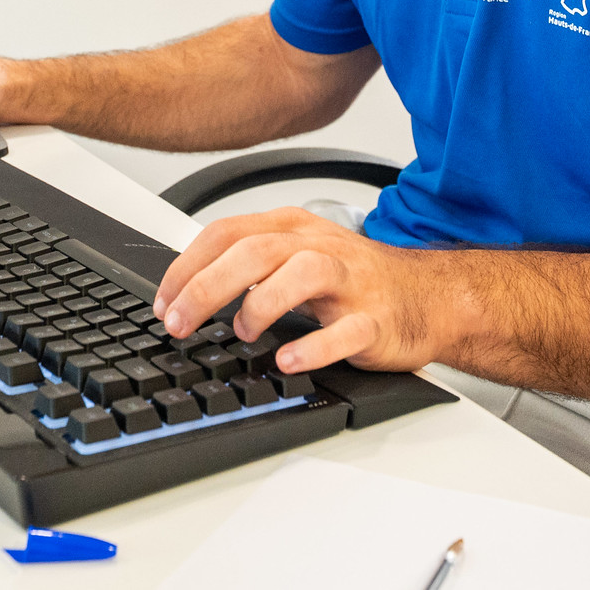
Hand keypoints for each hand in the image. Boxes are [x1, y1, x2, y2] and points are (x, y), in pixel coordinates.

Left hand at [154, 208, 450, 373]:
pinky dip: (313, 346)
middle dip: (207, 286)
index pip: (228, 233)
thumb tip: (186, 290)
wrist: (427, 297)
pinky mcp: (375, 320)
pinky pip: (344, 331)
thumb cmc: (354, 281)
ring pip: (301, 274)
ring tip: (242, 333)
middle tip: (179, 323)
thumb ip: (247, 264)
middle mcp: (318, 247)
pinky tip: (288, 360)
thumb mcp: (296, 256)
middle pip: (255, 250)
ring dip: (260, 303)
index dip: (187, 266)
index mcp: (292, 229)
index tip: (163, 302)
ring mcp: (350, 282)